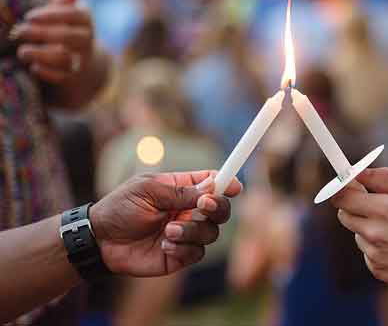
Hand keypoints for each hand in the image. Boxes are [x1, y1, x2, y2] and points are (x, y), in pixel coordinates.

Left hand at [14, 0, 92, 82]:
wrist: (81, 60)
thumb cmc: (65, 29)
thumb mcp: (65, 14)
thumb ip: (64, 2)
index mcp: (86, 21)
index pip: (74, 15)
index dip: (51, 15)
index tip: (29, 16)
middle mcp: (87, 41)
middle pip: (68, 37)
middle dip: (41, 34)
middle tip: (18, 31)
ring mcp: (81, 60)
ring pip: (64, 59)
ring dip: (40, 55)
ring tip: (22, 51)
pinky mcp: (74, 77)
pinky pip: (62, 77)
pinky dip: (47, 73)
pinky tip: (33, 67)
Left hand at [89, 171, 241, 276]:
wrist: (99, 240)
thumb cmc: (120, 208)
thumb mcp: (148, 190)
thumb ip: (181, 191)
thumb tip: (213, 186)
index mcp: (182, 189)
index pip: (213, 183)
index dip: (227, 183)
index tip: (235, 186)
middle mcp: (188, 211)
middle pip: (221, 210)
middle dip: (218, 207)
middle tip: (204, 205)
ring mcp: (186, 234)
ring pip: (211, 233)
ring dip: (192, 230)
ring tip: (168, 231)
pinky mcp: (180, 256)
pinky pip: (197, 253)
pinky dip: (182, 248)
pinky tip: (163, 245)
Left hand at [332, 168, 387, 296]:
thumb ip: (386, 179)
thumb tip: (359, 171)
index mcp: (383, 210)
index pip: (340, 196)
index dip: (342, 188)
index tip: (350, 185)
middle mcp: (374, 234)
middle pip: (344, 215)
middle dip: (355, 206)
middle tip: (378, 204)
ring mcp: (375, 255)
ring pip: (358, 234)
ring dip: (369, 227)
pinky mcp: (379, 271)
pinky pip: (368, 252)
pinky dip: (378, 247)